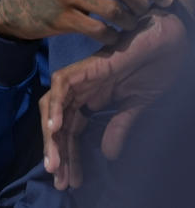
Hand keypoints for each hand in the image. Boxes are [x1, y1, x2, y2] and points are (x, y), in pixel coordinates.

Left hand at [39, 0, 194, 189]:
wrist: (168, 38)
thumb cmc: (154, 66)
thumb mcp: (137, 106)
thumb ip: (120, 127)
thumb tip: (109, 155)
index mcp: (91, 99)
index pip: (72, 133)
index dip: (69, 157)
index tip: (70, 181)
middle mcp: (80, 89)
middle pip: (58, 124)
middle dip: (56, 152)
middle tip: (59, 179)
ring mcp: (81, 77)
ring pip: (53, 108)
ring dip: (52, 137)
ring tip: (55, 164)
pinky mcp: (86, 67)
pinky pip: (62, 86)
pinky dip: (57, 107)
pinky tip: (57, 130)